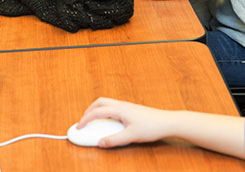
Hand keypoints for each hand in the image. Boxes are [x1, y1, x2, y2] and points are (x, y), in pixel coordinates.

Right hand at [76, 98, 244, 159]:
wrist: (166, 122)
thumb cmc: (151, 127)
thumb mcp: (131, 136)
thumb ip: (114, 140)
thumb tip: (100, 142)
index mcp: (119, 109)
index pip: (97, 112)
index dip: (85, 120)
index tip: (78, 128)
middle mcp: (121, 104)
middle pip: (99, 102)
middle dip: (88, 111)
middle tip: (82, 122)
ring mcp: (126, 106)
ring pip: (106, 103)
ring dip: (96, 110)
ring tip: (92, 122)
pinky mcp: (130, 109)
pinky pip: (112, 107)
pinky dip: (104, 112)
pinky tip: (107, 122)